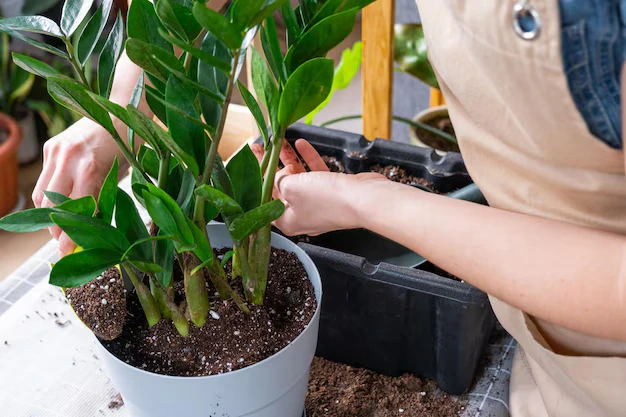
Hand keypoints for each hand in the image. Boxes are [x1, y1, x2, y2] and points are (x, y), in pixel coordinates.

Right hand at [33, 118, 125, 255]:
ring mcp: (56, 152)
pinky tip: (62, 202)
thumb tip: (90, 231)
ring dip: (49, 215)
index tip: (68, 253)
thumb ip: (101, 201)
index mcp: (91, 170)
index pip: (74, 213)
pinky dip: (49, 195)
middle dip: (55, 230)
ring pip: (41, 196)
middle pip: (51, 208)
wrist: (119, 110)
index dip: (69, 236)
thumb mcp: (119, 178)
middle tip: (64, 244)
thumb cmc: (127, 147)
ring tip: (63, 225)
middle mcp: (69, 160)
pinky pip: (43, 180)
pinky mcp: (50, 147)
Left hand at [251, 139, 387, 235]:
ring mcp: (318, 204)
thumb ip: (279, 180)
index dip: (257, 181)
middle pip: (280, 189)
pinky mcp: (332, 193)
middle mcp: (301, 215)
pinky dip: (308, 160)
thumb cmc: (325, 199)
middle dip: (271, 167)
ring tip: (279, 141)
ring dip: (290, 159)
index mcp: (287, 221)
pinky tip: (301, 144)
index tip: (251, 164)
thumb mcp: (291, 186)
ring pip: (299, 179)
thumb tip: (279, 175)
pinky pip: (315, 175)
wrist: (362, 200)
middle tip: (261, 148)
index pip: (265, 202)